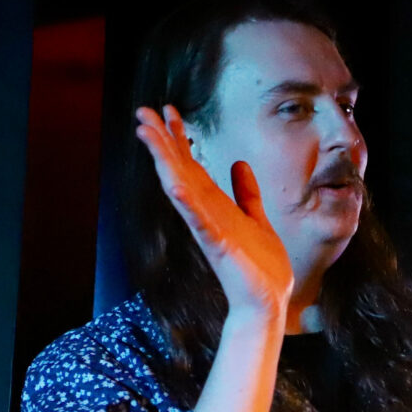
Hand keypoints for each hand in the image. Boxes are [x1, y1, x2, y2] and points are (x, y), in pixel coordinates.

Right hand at [135, 105, 292, 320]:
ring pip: (181, 189)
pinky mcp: (218, 246)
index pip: (191, 166)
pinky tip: (176, 185)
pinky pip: (200, 221)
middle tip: (143, 111)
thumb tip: (239, 164)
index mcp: (215, 206)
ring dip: (165, 161)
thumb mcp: (256, 219)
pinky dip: (188, 204)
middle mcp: (206, 214)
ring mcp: (209, 229)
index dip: (179, 139)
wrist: (268, 300)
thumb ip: (246, 194)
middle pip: (179, 170)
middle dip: (162, 141)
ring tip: (148, 135)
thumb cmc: (261, 266)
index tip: (167, 112)